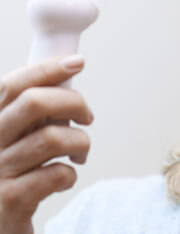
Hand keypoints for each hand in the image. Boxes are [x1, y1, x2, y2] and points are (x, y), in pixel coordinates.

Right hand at [0, 56, 93, 233]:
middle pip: (33, 102)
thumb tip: (66, 77)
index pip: (12, 84)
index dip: (47, 69)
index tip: (78, 62)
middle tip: (87, 117)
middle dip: (73, 102)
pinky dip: (70, 174)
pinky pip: (55, 174)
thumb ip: (32, 114)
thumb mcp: (16, 140)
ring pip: (52, 137)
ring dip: (80, 142)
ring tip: (80, 152)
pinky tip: (65, 178)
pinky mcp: (9, 201)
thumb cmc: (14, 178)